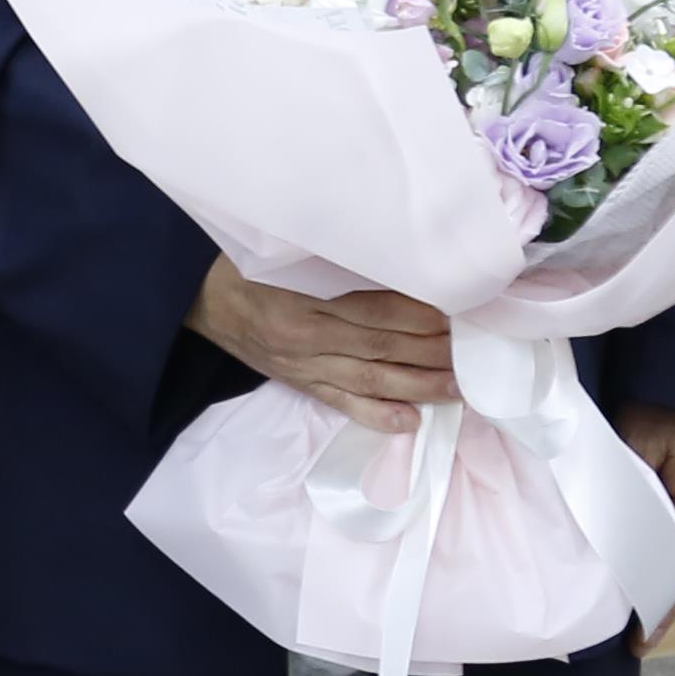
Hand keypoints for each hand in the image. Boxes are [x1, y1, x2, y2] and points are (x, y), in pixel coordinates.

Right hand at [187, 258, 458, 435]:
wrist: (199, 298)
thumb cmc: (246, 266)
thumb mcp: (286, 253)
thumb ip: (333, 261)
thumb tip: (397, 263)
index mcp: (304, 299)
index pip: (376, 309)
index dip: (420, 313)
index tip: (459, 311)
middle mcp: (306, 337)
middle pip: (382, 347)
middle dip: (433, 350)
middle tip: (476, 350)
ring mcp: (303, 366)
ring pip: (371, 380)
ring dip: (419, 385)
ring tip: (460, 387)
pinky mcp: (299, 384)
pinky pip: (341, 404)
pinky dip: (377, 416)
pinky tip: (411, 422)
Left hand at [614, 404, 674, 650]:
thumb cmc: (661, 402)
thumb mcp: (637, 445)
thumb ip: (625, 490)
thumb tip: (606, 531)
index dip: (659, 606)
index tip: (639, 639)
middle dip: (657, 602)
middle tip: (629, 638)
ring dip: (656, 580)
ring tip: (630, 615)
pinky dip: (657, 555)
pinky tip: (637, 571)